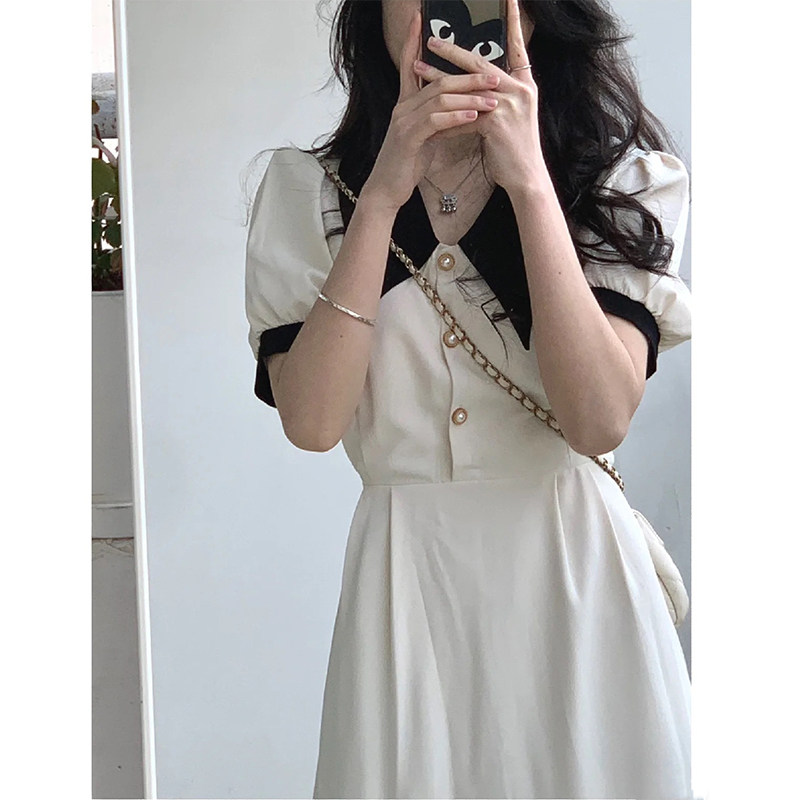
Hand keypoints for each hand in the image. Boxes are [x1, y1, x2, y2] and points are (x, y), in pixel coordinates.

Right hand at [362, 8, 502, 212]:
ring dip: (469, 96)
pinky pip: (435, 121)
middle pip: (437, 79)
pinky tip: (474, 115)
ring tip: (493, 97)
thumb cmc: (407, 164)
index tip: (423, 19)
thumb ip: (439, 119)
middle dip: (468, 74)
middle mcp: (402, 106)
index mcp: (405, 103)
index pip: (410, 64)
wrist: (387, 189)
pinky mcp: (408, 138)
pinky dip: (457, 116)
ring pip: (439, 98)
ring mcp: (403, 121)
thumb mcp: (424, 136)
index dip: (415, 40)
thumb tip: (462, 108)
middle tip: (495, 74)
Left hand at [412, 0, 547, 194]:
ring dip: (439, 77)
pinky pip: (463, 114)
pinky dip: (444, 116)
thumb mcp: (510, 118)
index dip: (514, 22)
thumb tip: (472, 87)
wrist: (526, 177)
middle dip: (453, 50)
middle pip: (481, 62)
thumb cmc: (514, 151)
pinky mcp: (496, 122)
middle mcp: (520, 89)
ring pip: (466, 86)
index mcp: (525, 84)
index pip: (517, 47)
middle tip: (431, 39)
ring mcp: (509, 104)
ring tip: (418, 68)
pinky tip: (427, 114)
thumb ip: (495, 98)